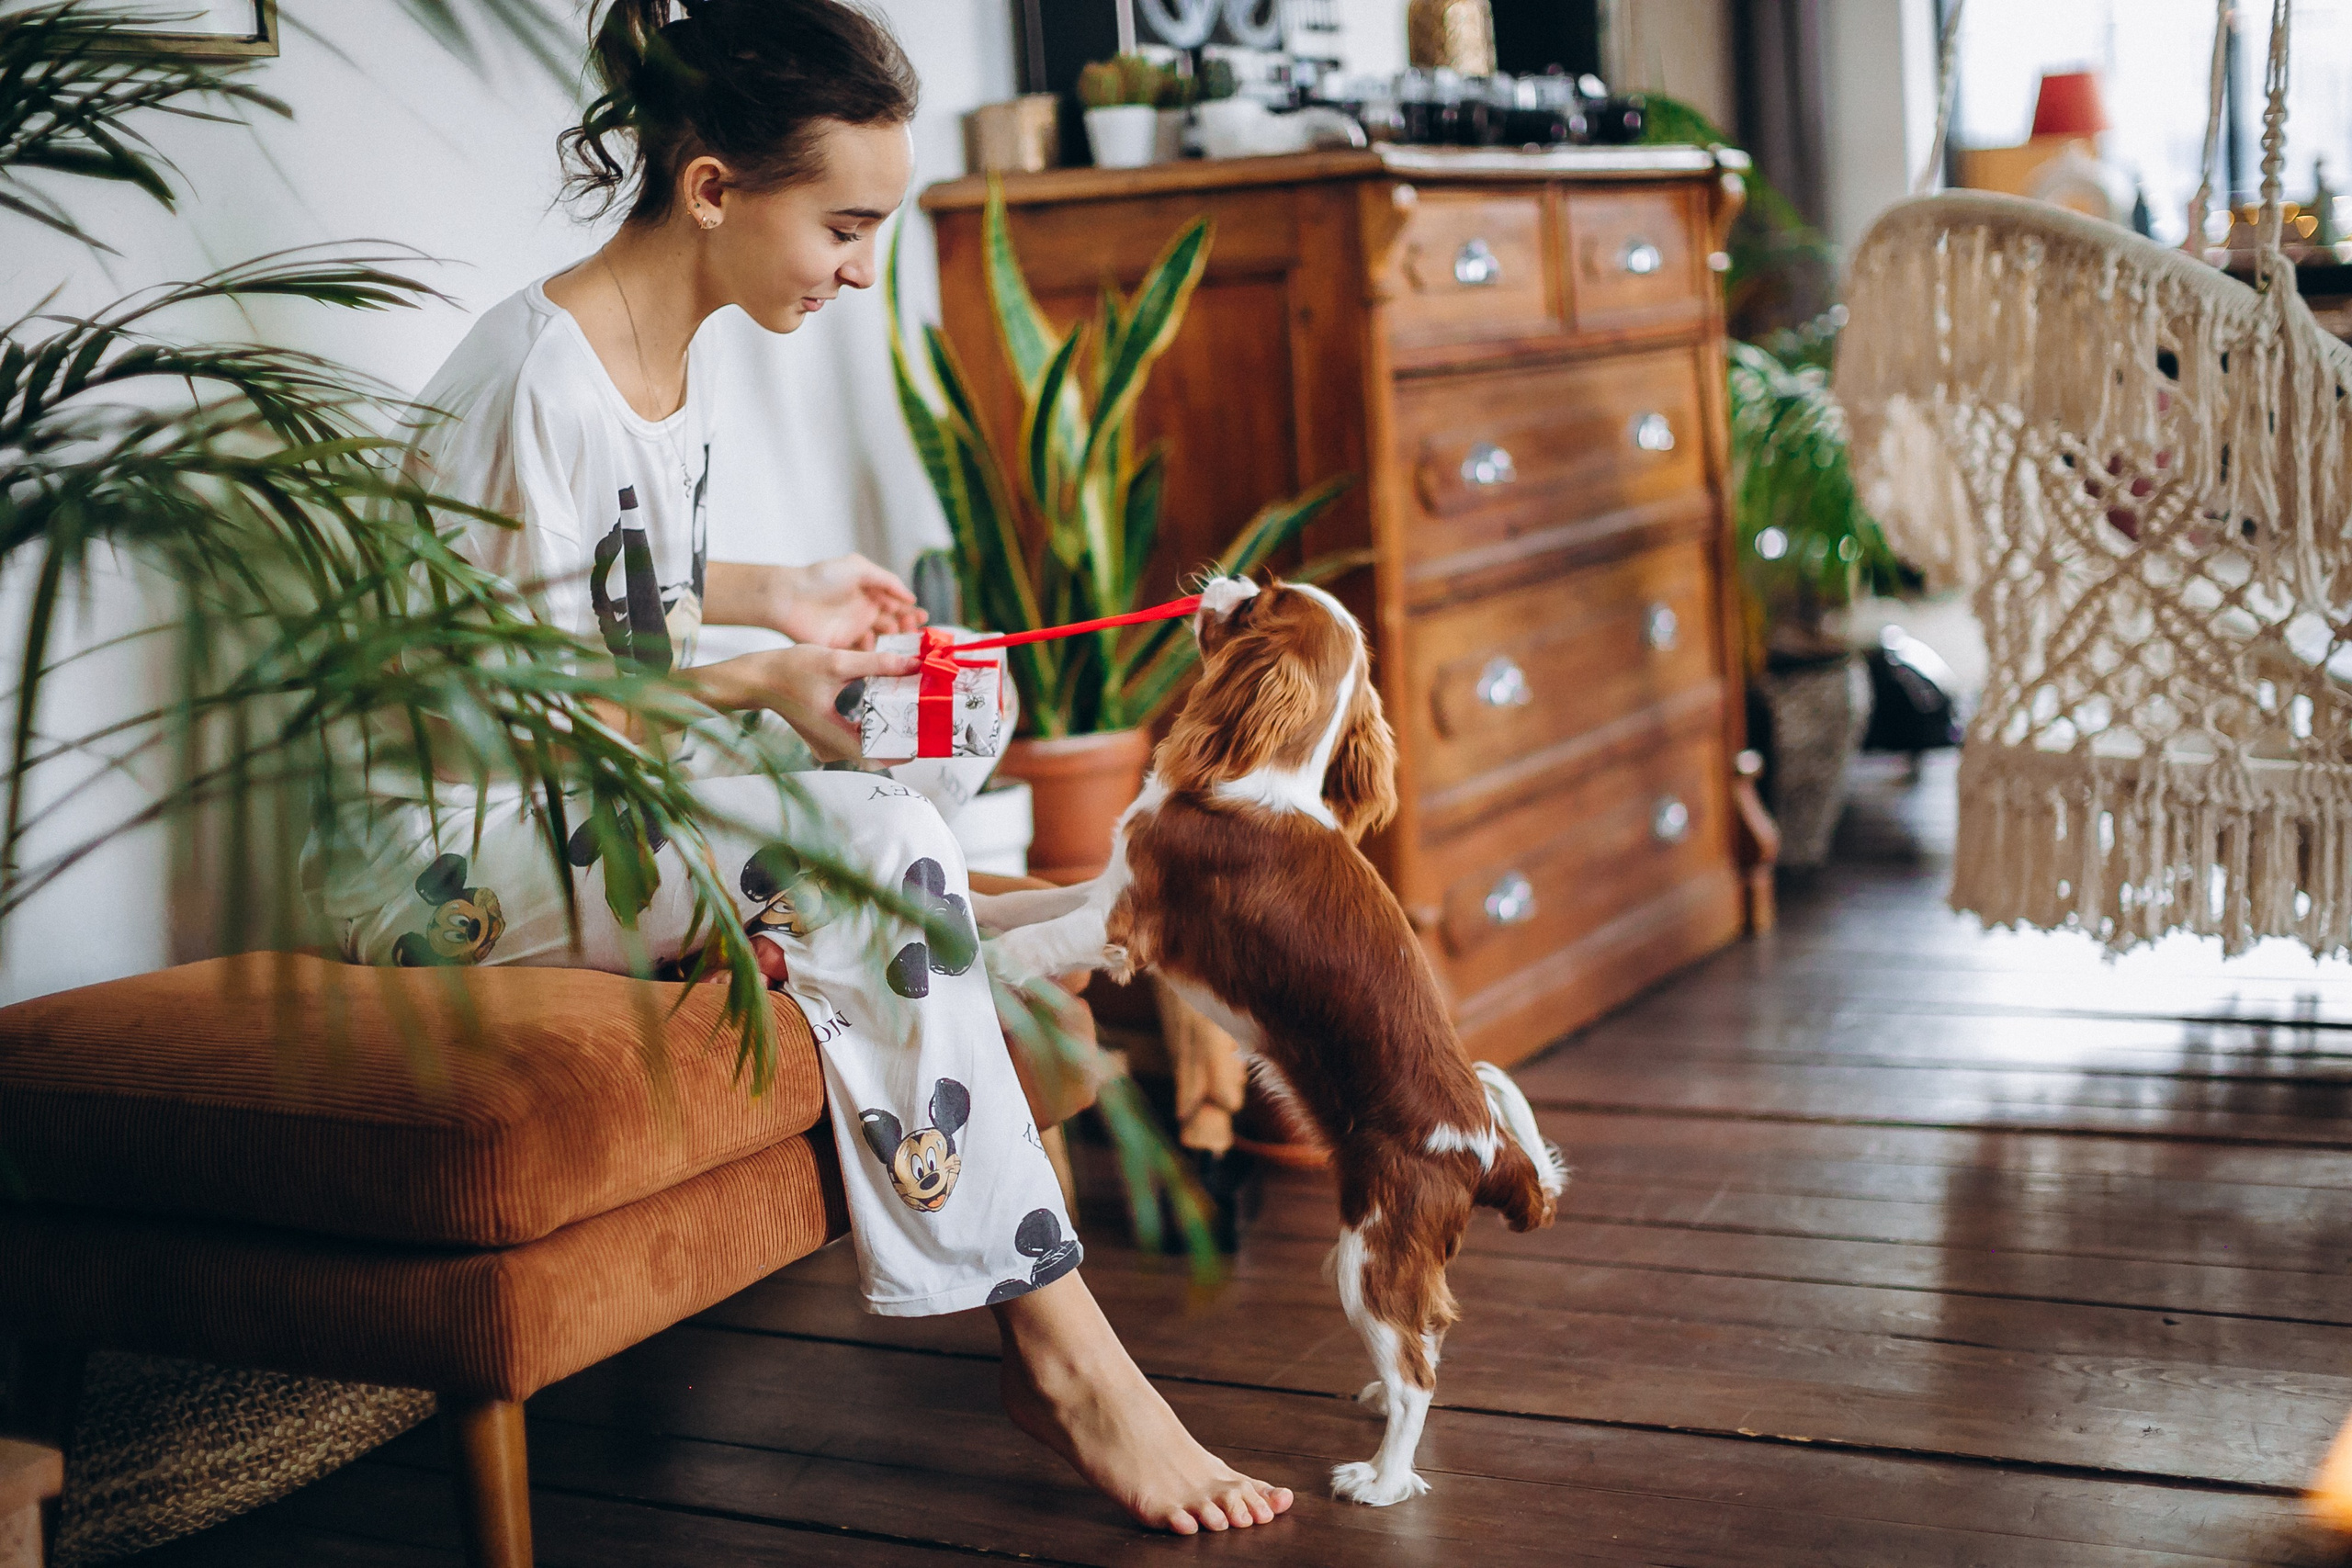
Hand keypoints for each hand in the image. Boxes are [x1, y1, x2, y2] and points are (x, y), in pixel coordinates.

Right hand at [695, 644, 917, 762]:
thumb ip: (877, 664)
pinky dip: (872, 726)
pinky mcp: (823, 738)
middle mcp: (832, 751)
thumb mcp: (837, 662)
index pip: (882, 756)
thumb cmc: (790, 670)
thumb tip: (915, 665)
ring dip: (888, 731)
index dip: (908, 748)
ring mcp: (826, 747)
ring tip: (912, 712)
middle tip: (925, 719)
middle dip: (902, 737)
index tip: (928, 734)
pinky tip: (886, 707)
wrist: (756, 678)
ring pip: (867, 746)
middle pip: (877, 752)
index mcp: (836, 738)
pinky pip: (855, 738)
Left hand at [779, 555, 925, 648]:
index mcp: (869, 593)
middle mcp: (864, 612)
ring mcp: (853, 630)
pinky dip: (874, 655)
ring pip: (882, 641)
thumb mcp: (859, 568)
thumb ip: (887, 580)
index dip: (911, 612)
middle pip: (894, 624)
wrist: (789, 597)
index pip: (897, 604)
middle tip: (915, 633)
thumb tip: (911, 597)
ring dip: (895, 643)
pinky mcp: (842, 647)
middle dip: (908, 629)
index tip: (922, 619)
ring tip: (902, 643)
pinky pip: (864, 654)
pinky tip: (879, 652)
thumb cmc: (821, 578)